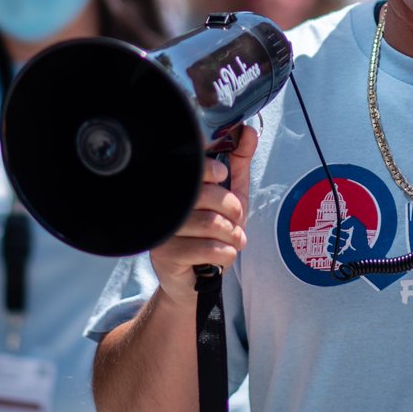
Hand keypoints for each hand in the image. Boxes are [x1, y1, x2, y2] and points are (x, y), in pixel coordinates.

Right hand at [149, 127, 257, 306]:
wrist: (195, 280)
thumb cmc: (211, 232)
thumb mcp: (231, 193)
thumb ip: (239, 161)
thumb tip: (249, 131)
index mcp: (179, 184)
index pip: (188, 167)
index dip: (208, 168)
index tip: (221, 175)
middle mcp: (166, 204)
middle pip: (202, 194)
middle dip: (231, 207)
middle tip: (237, 219)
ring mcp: (163, 229)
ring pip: (208, 223)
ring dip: (232, 234)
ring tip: (234, 240)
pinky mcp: (164, 254)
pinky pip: (206, 248)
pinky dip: (225, 253)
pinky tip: (223, 255)